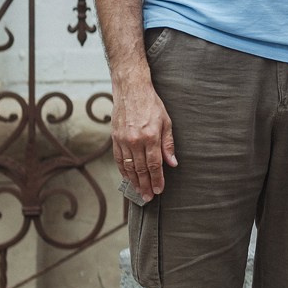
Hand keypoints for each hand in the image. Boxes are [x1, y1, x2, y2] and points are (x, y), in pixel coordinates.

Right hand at [112, 78, 176, 199]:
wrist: (131, 90)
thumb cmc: (152, 104)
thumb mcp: (166, 122)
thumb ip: (168, 144)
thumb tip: (172, 163)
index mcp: (151, 137)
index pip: (154, 165)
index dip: (157, 179)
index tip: (159, 190)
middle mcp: (135, 140)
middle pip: (141, 169)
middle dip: (145, 185)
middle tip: (148, 197)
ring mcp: (123, 140)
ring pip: (128, 167)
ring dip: (134, 181)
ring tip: (139, 192)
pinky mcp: (114, 138)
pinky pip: (119, 159)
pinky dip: (123, 171)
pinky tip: (127, 178)